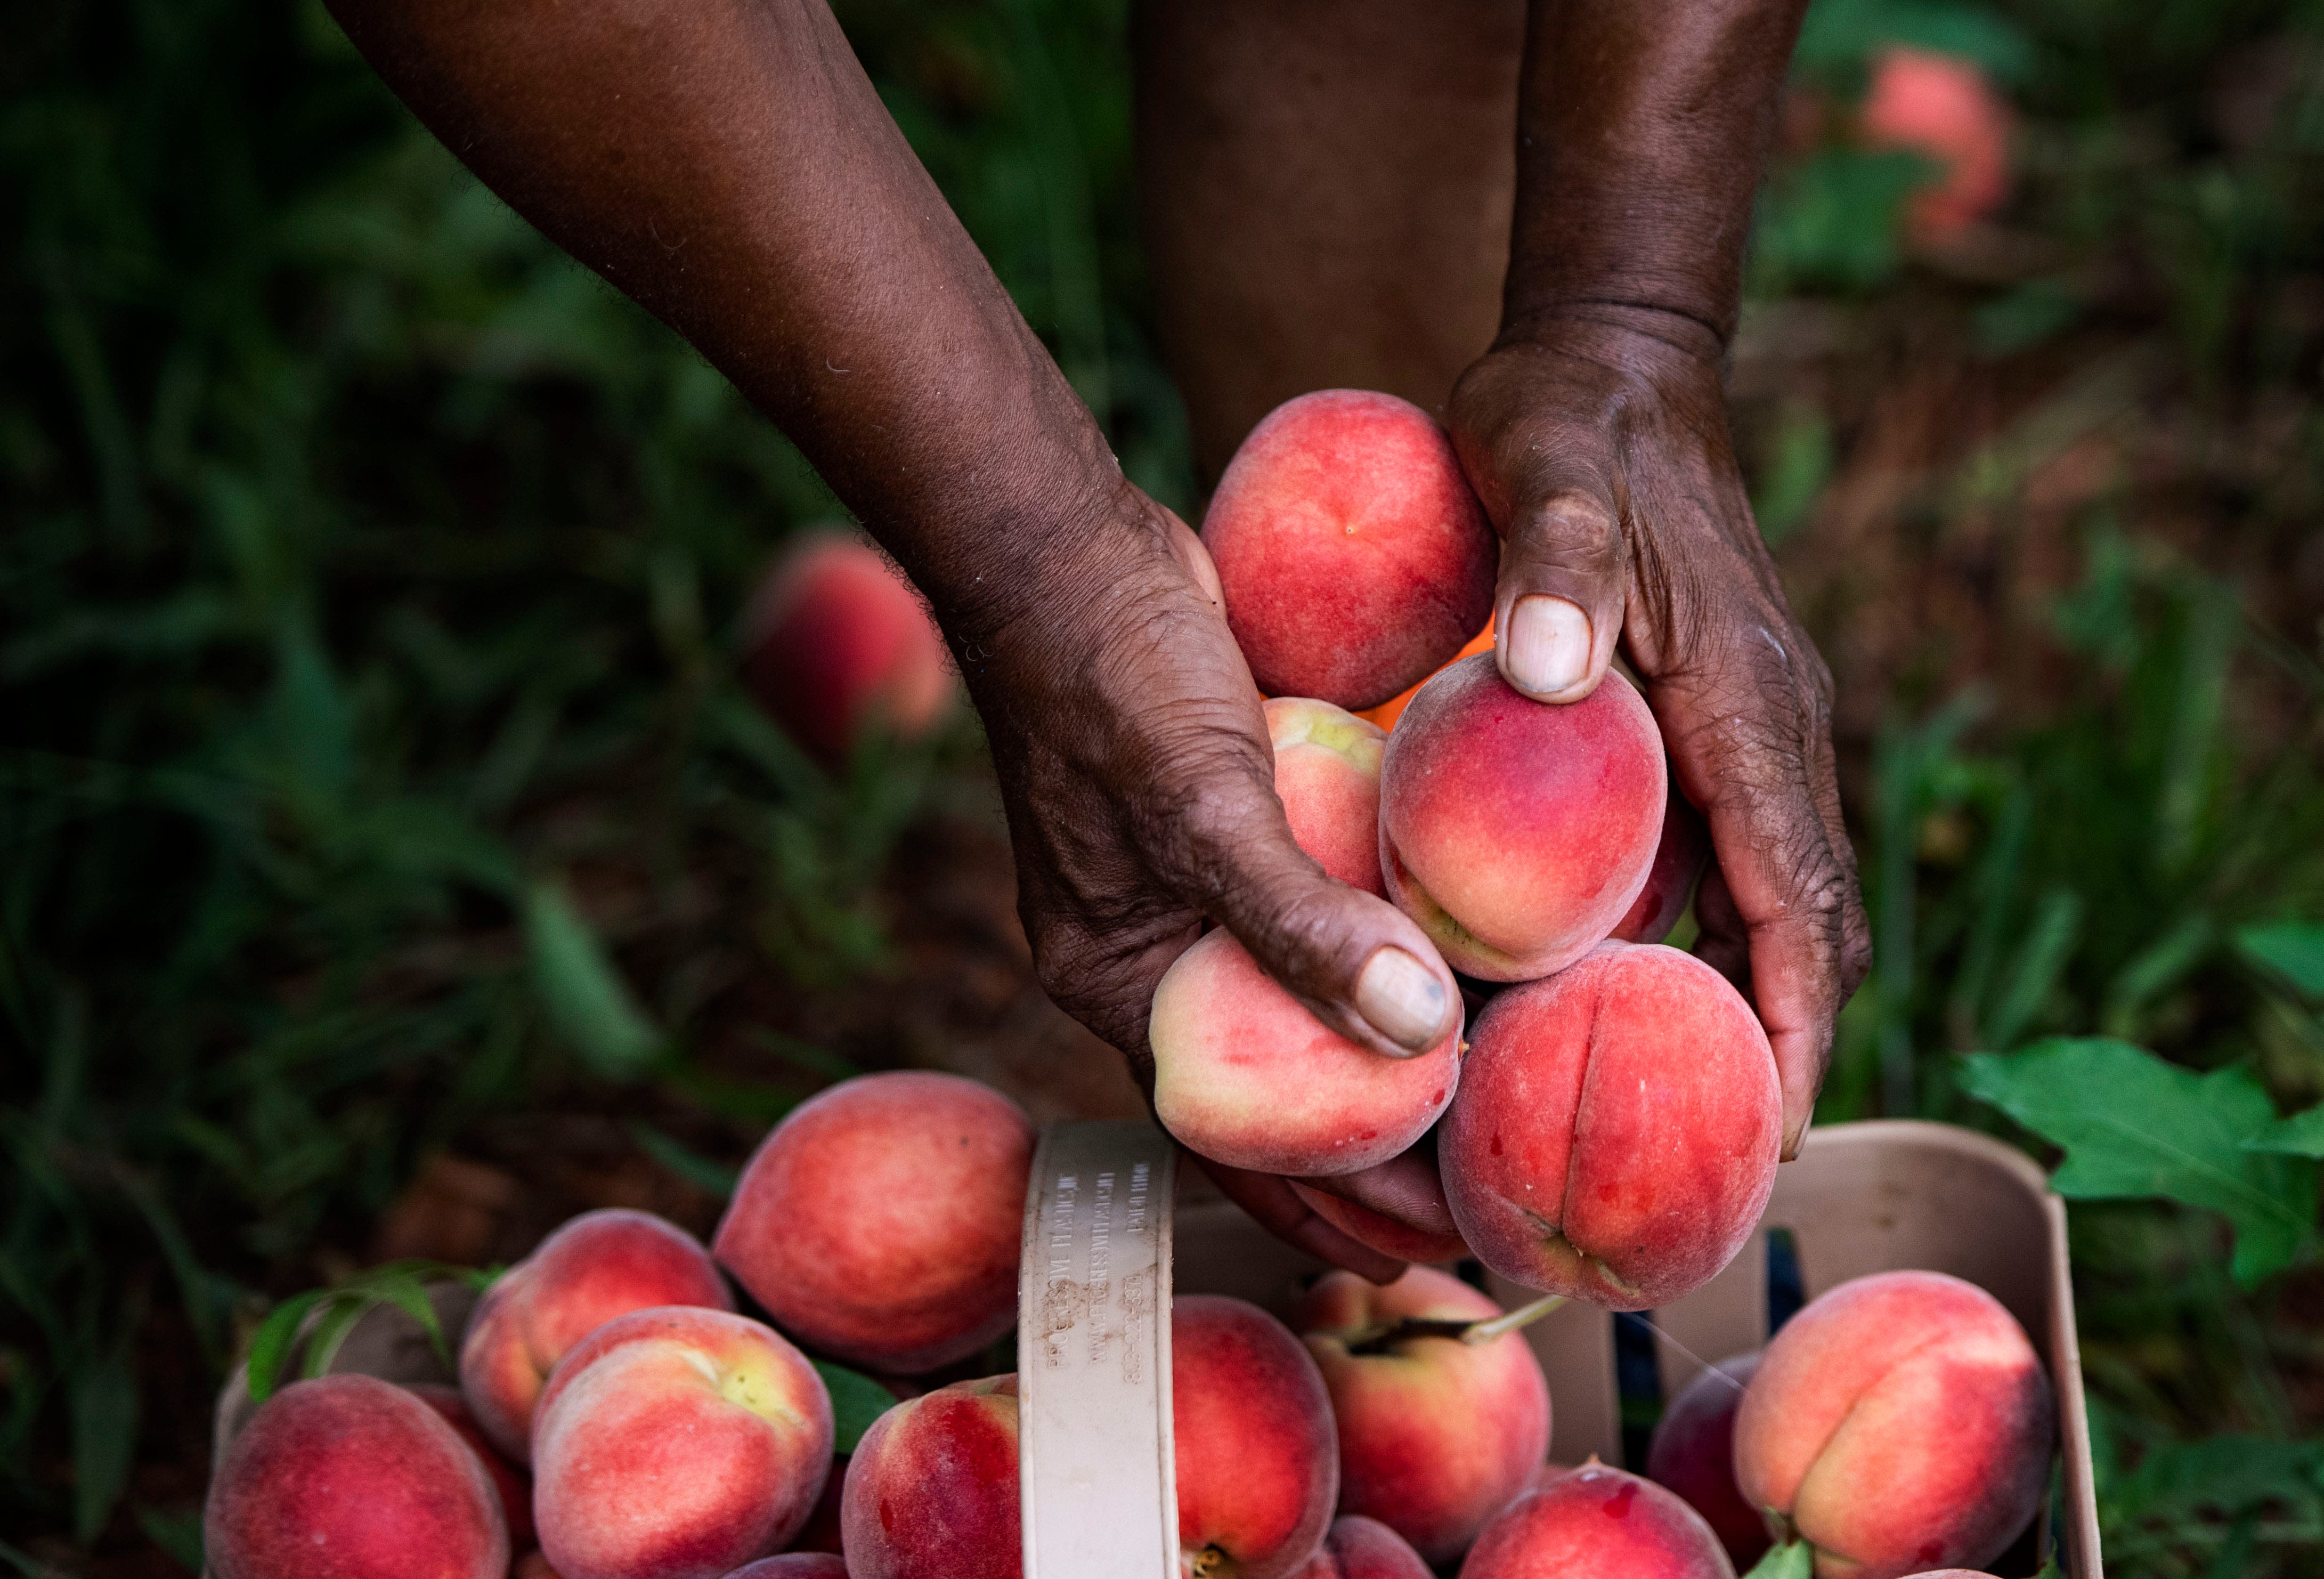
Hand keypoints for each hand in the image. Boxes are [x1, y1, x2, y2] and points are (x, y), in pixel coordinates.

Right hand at [961, 479, 1463, 1278]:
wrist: (1064, 545)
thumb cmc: (1112, 677)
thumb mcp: (1201, 807)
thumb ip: (1296, 922)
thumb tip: (1416, 1033)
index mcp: (1124, 982)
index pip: (1240, 1136)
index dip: (1337, 1204)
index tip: (1445, 1248)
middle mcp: (1164, 953)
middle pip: (1286, 1086)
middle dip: (1382, 1152)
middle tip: (1498, 1202)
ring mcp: (1205, 889)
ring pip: (1314, 1001)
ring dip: (1395, 1050)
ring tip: (1504, 1105)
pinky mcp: (1247, 823)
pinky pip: (1328, 910)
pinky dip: (1389, 945)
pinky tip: (1473, 963)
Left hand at [1447, 306, 1871, 1156]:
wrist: (1608, 356)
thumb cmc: (1569, 425)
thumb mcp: (1550, 478)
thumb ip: (1551, 569)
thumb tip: (1549, 674)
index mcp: (1744, 703)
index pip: (1798, 898)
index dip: (1793, 1025)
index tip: (1770, 1137)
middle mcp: (1764, 728)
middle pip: (1803, 924)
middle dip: (1775, 1046)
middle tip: (1705, 1163)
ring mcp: (1741, 723)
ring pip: (1765, 896)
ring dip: (1735, 996)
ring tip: (1661, 1104)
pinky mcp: (1702, 712)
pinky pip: (1717, 848)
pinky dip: (1692, 926)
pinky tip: (1614, 977)